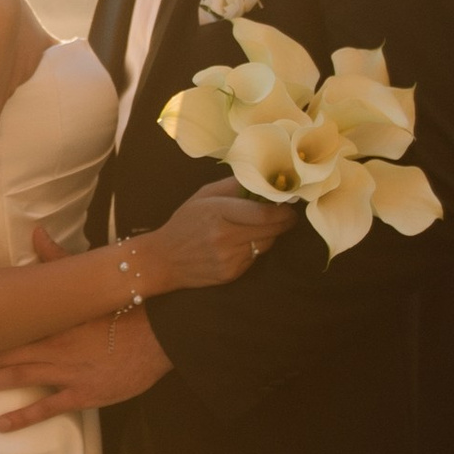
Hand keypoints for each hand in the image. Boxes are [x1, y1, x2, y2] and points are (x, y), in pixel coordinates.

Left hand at [0, 235, 177, 431]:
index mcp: (51, 318)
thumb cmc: (126, 306)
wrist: (162, 333)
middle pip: (0, 352)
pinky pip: (47, 407)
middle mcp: (51, 345)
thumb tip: (37, 232)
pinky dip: (22, 417)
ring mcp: (65, 371)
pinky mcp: (82, 393)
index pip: (4, 324)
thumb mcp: (90, 280)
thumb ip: (58, 261)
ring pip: (14, 377)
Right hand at [141, 178, 296, 292]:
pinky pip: (254, 258)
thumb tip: (263, 180)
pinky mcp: (231, 274)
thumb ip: (234, 186)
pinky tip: (239, 243)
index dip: (283, 210)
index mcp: (219, 213)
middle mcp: (225, 238)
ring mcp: (229, 258)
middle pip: (271, 230)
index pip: (264, 214)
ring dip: (268, 234)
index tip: (289, 205)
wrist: (163, 260)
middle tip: (286, 214)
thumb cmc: (185, 223)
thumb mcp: (204, 196)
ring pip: (266, 244)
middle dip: (284, 221)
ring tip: (257, 227)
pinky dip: (253, 249)